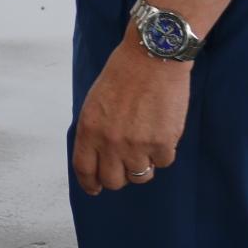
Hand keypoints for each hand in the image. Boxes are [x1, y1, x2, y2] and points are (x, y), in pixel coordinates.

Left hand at [71, 40, 188, 194]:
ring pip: (140, 175)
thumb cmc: (123, 74)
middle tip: (125, 165)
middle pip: (113, 180)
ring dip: (142, 165)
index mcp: (89, 129)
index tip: (95, 188)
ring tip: (145, 144)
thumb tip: (98, 156)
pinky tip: (161, 132)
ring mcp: (138, 145)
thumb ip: (95, 131)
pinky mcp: (163, 143)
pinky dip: (162, 152)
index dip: (90, 183)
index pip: (84, 169)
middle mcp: (111, 141)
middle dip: (119, 177)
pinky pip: (163, 162)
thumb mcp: (95, 101)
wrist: (152, 58)